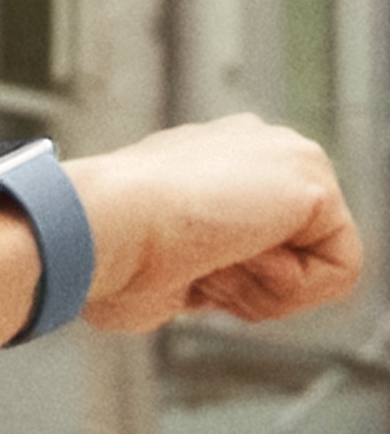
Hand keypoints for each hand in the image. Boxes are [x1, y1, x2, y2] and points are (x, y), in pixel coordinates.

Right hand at [67, 114, 361, 333]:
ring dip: (266, 288)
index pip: (260, 236)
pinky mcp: (313, 180)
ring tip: (211, 263)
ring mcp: (284, 154)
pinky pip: (338, 269)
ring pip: (320, 262)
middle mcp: (251, 144)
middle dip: (252, 281)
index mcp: (210, 156)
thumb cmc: (105, 252)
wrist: (95, 226)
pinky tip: (237, 258)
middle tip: (196, 271)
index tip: (181, 273)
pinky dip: (290, 288)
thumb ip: (195, 258)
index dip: (227, 279)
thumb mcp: (158, 255)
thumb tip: (194, 279)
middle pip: (296, 248)